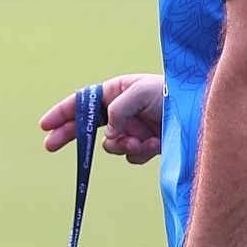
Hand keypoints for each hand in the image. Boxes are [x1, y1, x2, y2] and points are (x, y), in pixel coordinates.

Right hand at [39, 73, 163, 163]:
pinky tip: (155, 144)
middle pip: (87, 126)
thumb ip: (118, 110)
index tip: (45, 125)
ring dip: (121, 146)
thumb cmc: (171, 93)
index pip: (83, 102)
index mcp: (116, 91)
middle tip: (49, 145)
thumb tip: (109, 135)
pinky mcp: (146, 145)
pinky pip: (131, 155)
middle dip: (70, 136)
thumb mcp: (140, 93)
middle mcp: (121, 111)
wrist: (201, 113)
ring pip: (111, 146)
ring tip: (140, 142)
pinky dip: (140, 152)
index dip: (62, 113)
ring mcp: (133, 129)